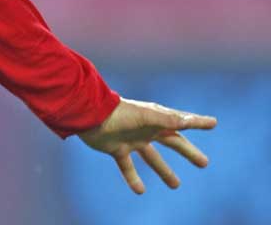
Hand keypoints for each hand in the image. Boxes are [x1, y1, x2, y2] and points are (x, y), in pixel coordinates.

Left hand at [78, 97, 216, 193]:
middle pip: (172, 142)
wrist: (88, 115)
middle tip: (205, 163)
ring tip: (176, 185)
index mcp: (155, 118)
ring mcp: (131, 139)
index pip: (181, 121)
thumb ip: (167, 120)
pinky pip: (127, 167)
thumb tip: (188, 121)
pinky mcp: (116, 149)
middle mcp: (145, 129)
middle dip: (188, 152)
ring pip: (152, 158)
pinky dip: (133, 178)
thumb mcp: (146, 116)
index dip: (197, 122)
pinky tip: (141, 191)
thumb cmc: (118, 112)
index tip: (213, 123)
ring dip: (164, 171)